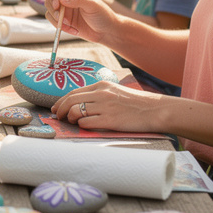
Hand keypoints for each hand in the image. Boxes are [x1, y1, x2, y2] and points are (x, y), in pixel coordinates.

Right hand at [44, 0, 120, 44]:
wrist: (107, 31)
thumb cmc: (103, 15)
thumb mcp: (93, 6)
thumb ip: (77, 0)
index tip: (56, 6)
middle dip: (53, 10)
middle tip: (61, 19)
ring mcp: (64, 8)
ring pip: (49, 11)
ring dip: (56, 20)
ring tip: (68, 25)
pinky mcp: (63, 19)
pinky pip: (54, 22)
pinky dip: (61, 27)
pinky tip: (74, 30)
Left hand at [51, 80, 166, 133]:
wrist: (156, 110)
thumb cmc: (137, 104)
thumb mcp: (116, 92)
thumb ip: (100, 95)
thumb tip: (82, 103)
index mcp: (102, 85)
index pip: (74, 92)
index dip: (62, 101)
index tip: (57, 108)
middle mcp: (101, 94)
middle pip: (70, 100)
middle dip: (60, 110)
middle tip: (58, 118)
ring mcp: (105, 107)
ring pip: (75, 111)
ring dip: (70, 118)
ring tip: (72, 123)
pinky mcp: (110, 120)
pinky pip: (86, 123)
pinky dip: (81, 126)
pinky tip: (84, 127)